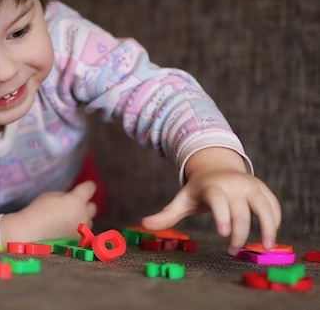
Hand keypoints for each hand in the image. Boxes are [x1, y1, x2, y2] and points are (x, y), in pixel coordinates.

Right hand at [0, 181, 97, 243]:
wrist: (30, 235)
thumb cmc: (37, 212)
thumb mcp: (50, 196)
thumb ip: (65, 196)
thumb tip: (71, 199)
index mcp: (76, 200)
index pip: (90, 188)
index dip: (87, 186)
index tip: (86, 187)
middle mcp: (83, 215)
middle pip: (93, 207)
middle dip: (85, 205)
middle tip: (73, 207)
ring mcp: (82, 231)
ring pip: (89, 222)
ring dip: (82, 219)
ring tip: (67, 222)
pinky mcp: (79, 243)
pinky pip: (83, 234)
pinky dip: (77, 232)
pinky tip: (65, 232)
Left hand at [141, 147, 280, 254]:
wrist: (217, 167)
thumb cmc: (199, 190)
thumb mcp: (182, 200)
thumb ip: (166, 214)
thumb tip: (143, 224)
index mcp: (212, 187)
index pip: (218, 201)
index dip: (221, 216)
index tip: (222, 234)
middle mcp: (233, 185)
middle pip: (240, 211)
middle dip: (238, 233)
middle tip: (232, 251)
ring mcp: (251, 186)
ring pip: (264, 207)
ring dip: (267, 228)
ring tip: (264, 247)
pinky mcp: (263, 190)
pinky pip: (273, 206)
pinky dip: (274, 221)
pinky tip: (269, 236)